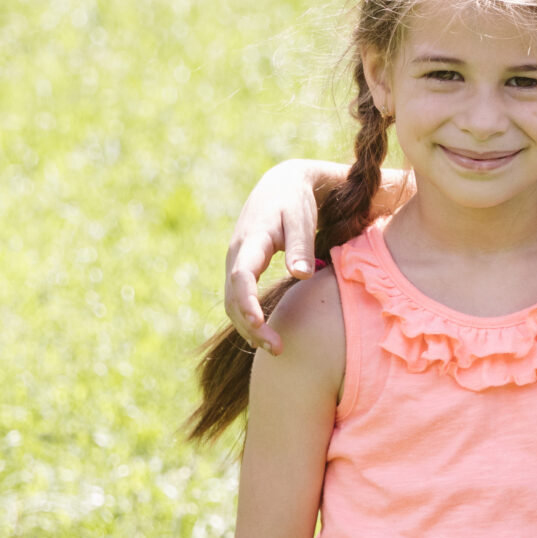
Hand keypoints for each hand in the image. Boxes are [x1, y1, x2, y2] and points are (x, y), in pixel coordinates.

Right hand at [225, 161, 337, 352]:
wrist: (279, 187)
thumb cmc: (294, 202)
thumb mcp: (300, 218)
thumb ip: (300, 246)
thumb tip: (301, 275)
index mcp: (250, 242)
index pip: (240, 277)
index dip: (247, 302)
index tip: (259, 323)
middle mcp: (237, 256)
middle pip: (233, 298)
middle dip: (250, 326)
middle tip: (276, 349)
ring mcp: (237, 264)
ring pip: (233, 303)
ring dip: (249, 328)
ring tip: (274, 350)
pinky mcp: (243, 271)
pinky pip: (239, 300)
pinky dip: (249, 320)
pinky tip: (267, 335)